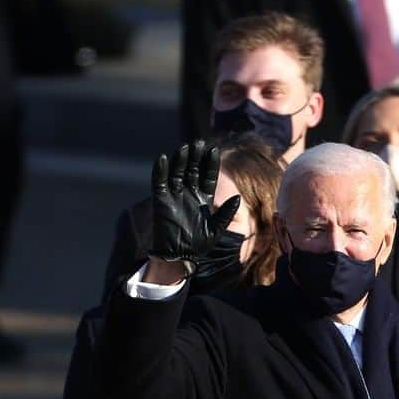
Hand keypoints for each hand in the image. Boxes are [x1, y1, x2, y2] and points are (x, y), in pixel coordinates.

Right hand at [150, 140, 240, 266]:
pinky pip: (160, 182)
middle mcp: (190, 193)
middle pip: (193, 170)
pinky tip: (163, 158)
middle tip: (199, 142)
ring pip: (177, 172)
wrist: (180, 256)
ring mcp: (175, 195)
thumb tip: (239, 197)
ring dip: (181, 160)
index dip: (210, 164)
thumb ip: (226, 213)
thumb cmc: (200, 245)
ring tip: (185, 148)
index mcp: (204, 198)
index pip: (208, 176)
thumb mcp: (217, 229)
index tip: (213, 150)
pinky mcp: (161, 200)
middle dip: (196, 157)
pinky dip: (160, 170)